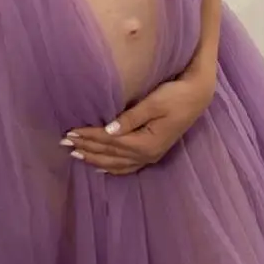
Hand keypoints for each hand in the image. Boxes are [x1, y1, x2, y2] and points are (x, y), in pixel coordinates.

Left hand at [64, 72, 215, 174]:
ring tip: (75, 154)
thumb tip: (108, 130)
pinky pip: (128, 166)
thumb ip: (130, 118)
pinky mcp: (153, 152)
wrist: (198, 96)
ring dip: (95, 159)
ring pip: (116, 162)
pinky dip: (112, 167)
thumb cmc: (176, 95)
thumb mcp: (153, 104)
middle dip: (86, 148)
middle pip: (109, 153)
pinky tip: (100, 168)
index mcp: (145, 143)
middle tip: (64, 143)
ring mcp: (150, 156)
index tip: (69, 132)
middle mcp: (146, 154)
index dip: (88, 136)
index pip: (108, 141)